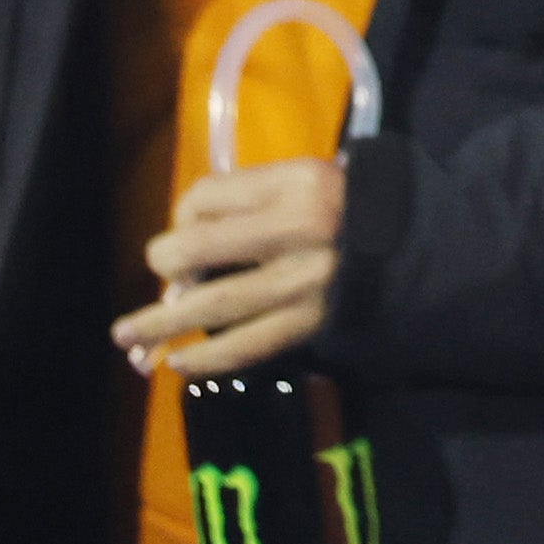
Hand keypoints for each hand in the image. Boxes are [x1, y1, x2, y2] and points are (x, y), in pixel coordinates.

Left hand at [112, 157, 347, 378]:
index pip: (207, 196)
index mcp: (296, 182)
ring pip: (215, 304)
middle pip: (199, 247)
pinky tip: (181, 364)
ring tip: (126, 336)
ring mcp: (306, 281)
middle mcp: (300, 229)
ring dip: (163, 323)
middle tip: (159, 273)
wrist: (418, 247)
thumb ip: (248, 202)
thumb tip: (184, 253)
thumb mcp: (304, 179)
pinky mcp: (313, 322)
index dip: (184, 214)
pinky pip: (249, 345)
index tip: (189, 225)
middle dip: (166, 264)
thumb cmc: (348, 206)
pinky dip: (210, 358)